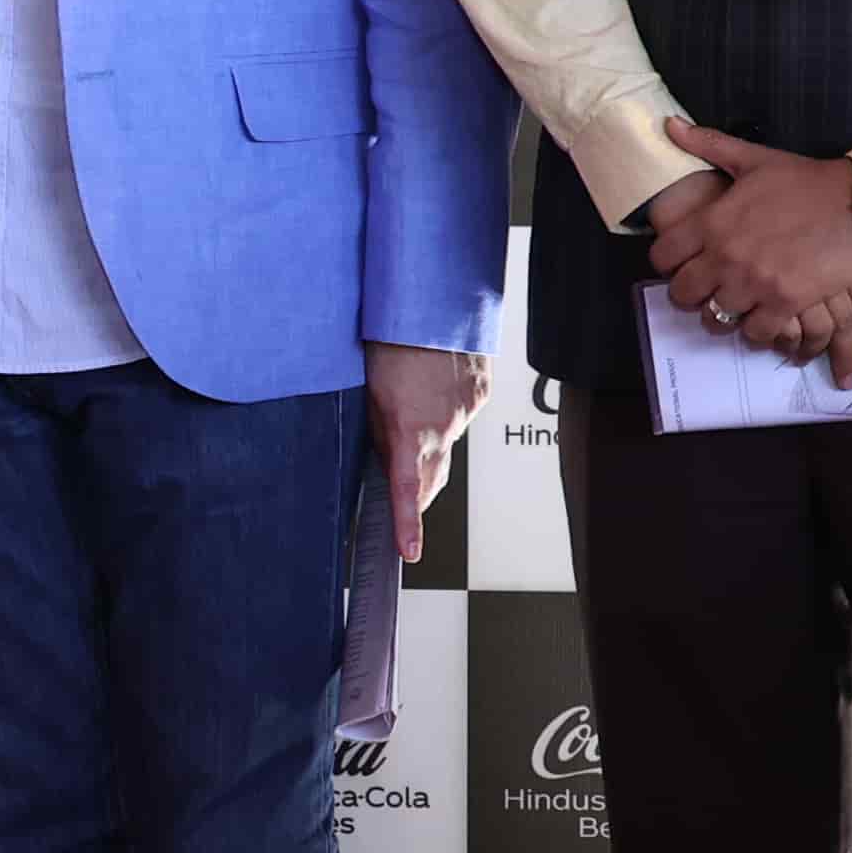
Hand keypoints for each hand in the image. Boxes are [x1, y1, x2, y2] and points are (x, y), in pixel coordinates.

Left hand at [365, 341, 487, 566]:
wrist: (431, 302)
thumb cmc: (390, 341)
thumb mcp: (369, 392)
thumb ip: (380, 429)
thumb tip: (387, 454)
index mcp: (410, 429)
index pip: (408, 489)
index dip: (409, 524)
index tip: (408, 550)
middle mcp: (445, 425)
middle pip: (434, 476)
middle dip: (420, 493)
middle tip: (405, 506)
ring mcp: (468, 410)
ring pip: (448, 442)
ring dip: (430, 441)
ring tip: (410, 411)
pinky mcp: (481, 393)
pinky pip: (462, 414)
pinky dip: (447, 411)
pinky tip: (432, 389)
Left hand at [645, 116, 851, 388]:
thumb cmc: (806, 181)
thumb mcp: (754, 158)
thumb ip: (708, 145)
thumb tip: (668, 125)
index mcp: (712, 222)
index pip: (662, 257)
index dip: (667, 263)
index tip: (681, 263)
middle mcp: (726, 255)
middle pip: (682, 294)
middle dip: (690, 294)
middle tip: (705, 289)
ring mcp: (755, 281)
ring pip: (716, 317)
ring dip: (722, 313)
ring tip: (734, 305)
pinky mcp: (787, 301)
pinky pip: (755, 331)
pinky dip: (756, 329)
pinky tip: (763, 317)